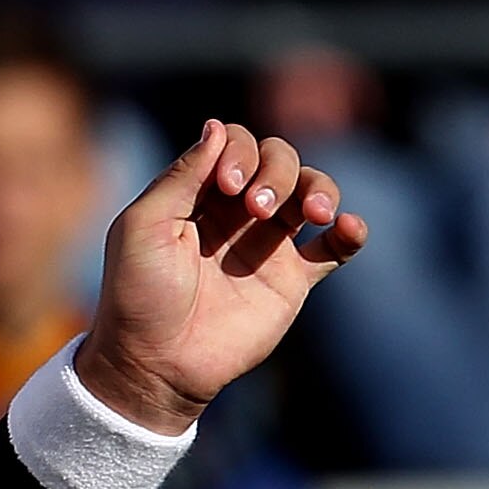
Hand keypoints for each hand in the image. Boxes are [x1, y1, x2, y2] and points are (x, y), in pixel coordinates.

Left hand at [75, 119, 366, 434]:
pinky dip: (350, 231)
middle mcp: (235, 211)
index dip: (239, 151)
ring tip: (313, 214)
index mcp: (196, 193)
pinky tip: (347, 227)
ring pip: (311, 191)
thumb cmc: (138, 293)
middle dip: (275, 170)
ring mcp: (267, 243)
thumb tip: (216, 126)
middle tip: (255, 207)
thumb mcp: (143, 227)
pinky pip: (335, 247)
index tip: (227, 185)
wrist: (156, 363)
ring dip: (318, 189)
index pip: (234, 143)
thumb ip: (182, 176)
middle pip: (278, 159)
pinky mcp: (292, 279)